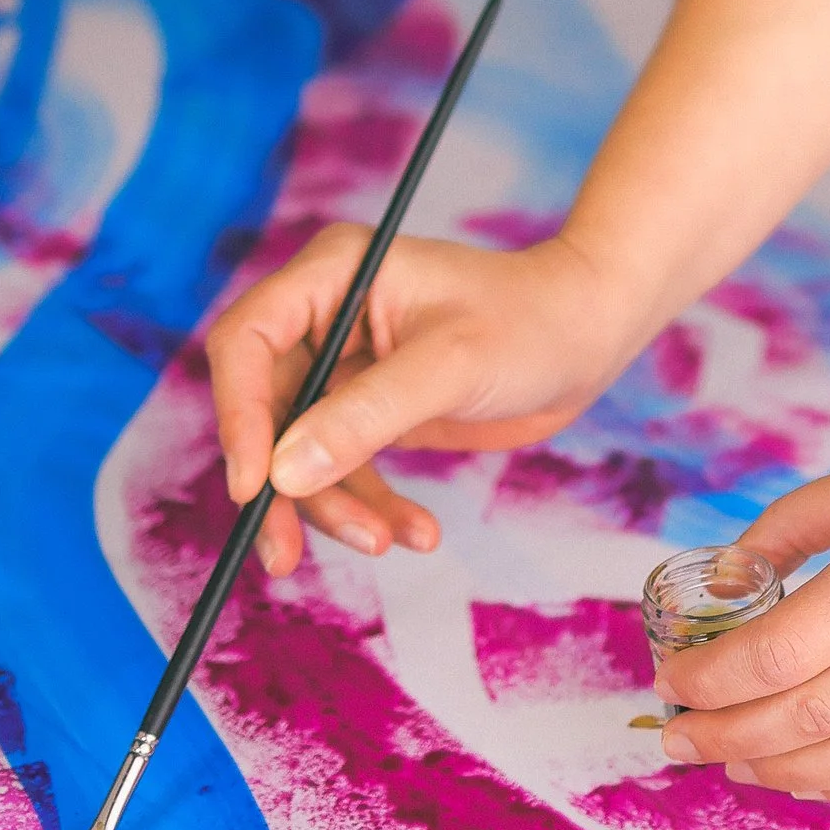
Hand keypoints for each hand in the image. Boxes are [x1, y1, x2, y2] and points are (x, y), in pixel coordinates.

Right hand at [207, 225, 642, 575]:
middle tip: (283, 555)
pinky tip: (416, 533)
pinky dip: (372, 507)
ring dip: (335, 508)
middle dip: (280, 486)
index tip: (254, 487)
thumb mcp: (450, 366)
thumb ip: (366, 416)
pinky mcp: (371, 411)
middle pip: (264, 411)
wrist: (590, 337)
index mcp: (331, 274)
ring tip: (387, 542)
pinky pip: (345, 470)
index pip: (246, 342)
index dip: (239, 416)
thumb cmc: (531, 322)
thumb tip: (283, 474)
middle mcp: (326, 317)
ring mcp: (346, 367)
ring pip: (302, 453)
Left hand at [653, 336, 829, 803]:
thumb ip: (812, 517)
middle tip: (673, 733)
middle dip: (728, 736)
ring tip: (733, 763)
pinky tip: (821, 774)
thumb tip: (732, 567)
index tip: (670, 673)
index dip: (714, 676)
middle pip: (815, 716)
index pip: (786, 650)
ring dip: (789, 773)